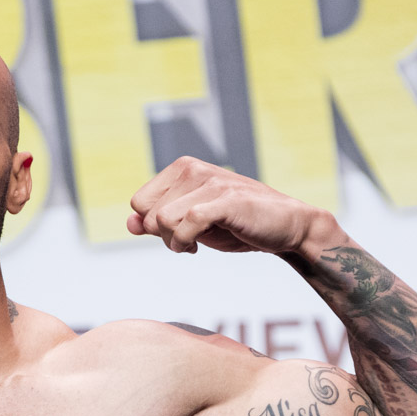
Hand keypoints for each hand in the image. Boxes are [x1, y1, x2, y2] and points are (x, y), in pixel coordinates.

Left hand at [126, 157, 339, 255]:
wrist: (287, 226)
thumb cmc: (238, 224)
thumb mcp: (192, 223)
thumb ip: (159, 221)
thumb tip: (129, 223)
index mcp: (183, 168)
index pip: (139, 202)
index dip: (152, 226)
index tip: (176, 233)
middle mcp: (193, 168)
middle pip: (148, 213)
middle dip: (162, 236)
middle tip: (188, 241)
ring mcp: (210, 182)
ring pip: (163, 221)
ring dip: (175, 243)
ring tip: (195, 244)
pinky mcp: (225, 200)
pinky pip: (186, 224)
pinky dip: (187, 243)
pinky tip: (199, 248)